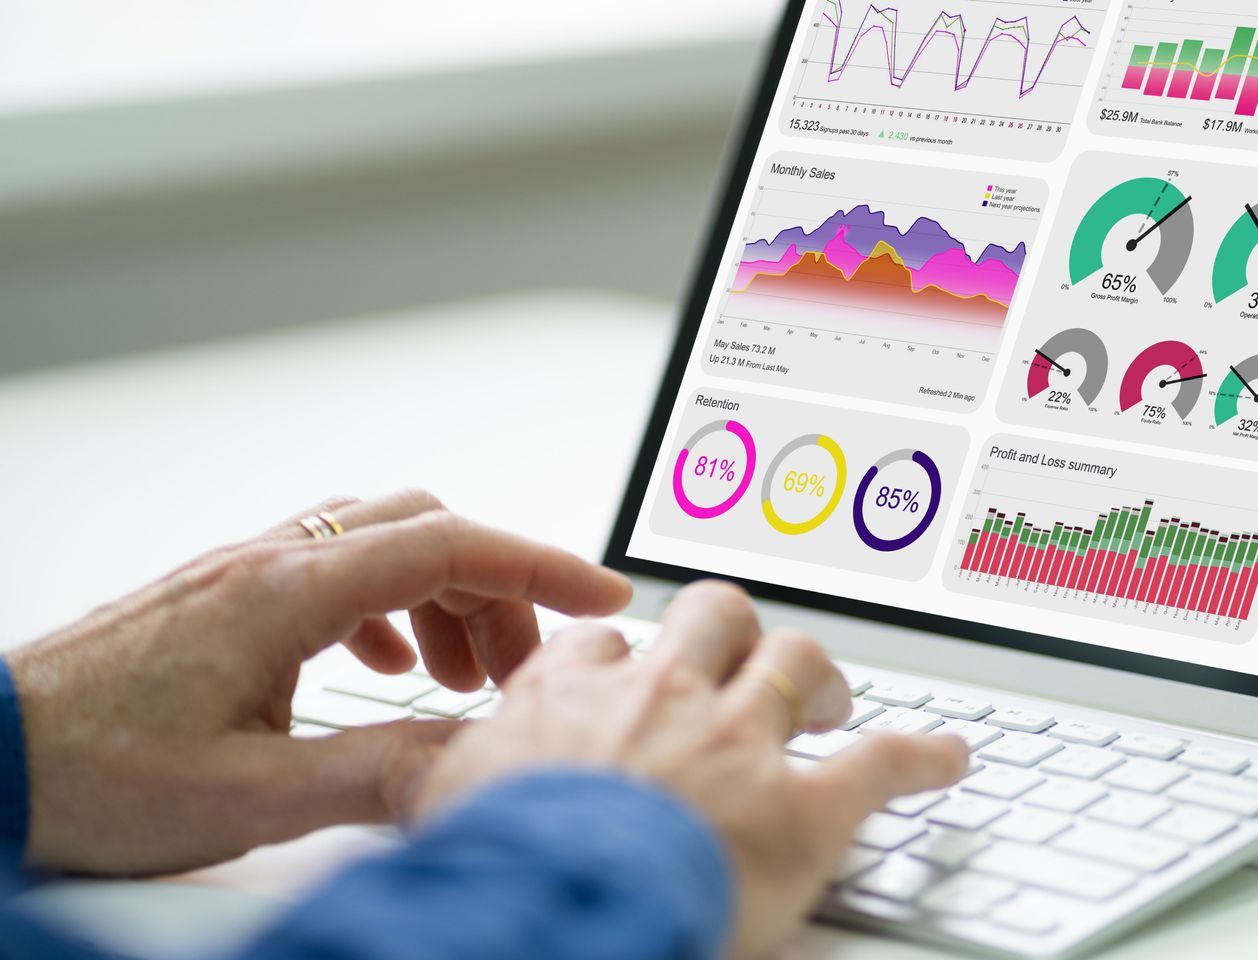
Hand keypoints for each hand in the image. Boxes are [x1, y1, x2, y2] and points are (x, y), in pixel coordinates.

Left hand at [5, 490, 631, 874]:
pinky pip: (331, 567)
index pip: (449, 544)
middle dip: (495, 588)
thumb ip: (383, 769)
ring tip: (454, 681)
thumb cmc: (90, 776)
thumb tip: (483, 752)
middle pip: (424, 529)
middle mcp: (265, 562)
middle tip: (519, 670)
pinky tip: (379, 668)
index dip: (540, 566)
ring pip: (377, 542)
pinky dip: (385, 605)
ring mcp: (237, 573)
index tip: (603, 593)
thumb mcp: (254, 796)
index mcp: (285, 593)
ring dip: (440, 596)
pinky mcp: (216, 598)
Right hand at [414, 581, 968, 959]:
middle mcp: (661, 697)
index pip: (605, 644)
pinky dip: (925, 757)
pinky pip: (883, 758)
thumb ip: (427, 779)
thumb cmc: (495, 868)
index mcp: (573, 695)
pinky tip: (951, 758)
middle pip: (713, 620)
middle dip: (735, 634)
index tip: (637, 669)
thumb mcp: (436, 810)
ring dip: (815, 674)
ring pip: (794, 659)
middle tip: (749, 664)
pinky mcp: (802, 803)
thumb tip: (386, 774)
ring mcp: (736, 740)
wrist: (550, 910)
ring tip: (827, 697)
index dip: (627, 656)